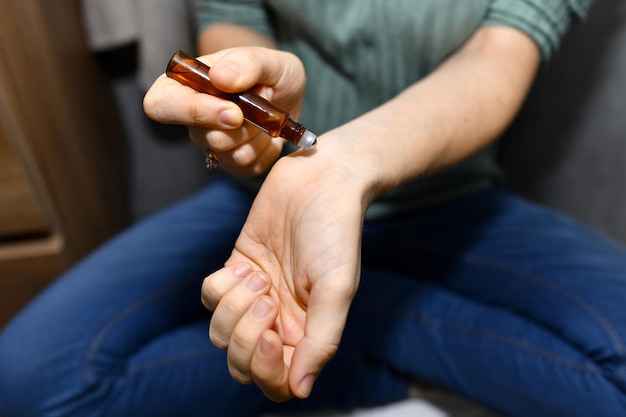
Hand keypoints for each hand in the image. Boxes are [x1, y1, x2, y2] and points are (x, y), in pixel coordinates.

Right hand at [143, 47, 307, 175]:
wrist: (290, 95)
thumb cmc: (271, 72)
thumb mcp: (266, 58)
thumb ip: (244, 62)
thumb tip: (220, 78)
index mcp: (184, 84)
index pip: (161, 105)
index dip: (194, 112)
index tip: (234, 111)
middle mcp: (191, 118)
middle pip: (206, 137)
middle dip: (245, 123)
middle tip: (265, 96)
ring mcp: (210, 143)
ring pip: (231, 154)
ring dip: (259, 133)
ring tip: (266, 112)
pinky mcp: (232, 163)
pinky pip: (248, 166)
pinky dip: (267, 149)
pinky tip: (269, 132)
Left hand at [201, 138, 371, 400]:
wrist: (321, 181)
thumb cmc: (336, 232)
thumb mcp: (336, 288)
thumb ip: (321, 341)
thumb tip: (301, 390)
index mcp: (306, 332)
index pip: (277, 382)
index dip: (265, 372)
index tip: (270, 337)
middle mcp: (279, 320)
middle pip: (241, 363)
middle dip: (244, 337)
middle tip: (266, 297)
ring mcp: (255, 296)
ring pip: (220, 333)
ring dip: (233, 308)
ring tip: (258, 278)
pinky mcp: (236, 269)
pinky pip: (211, 296)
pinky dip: (221, 285)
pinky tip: (245, 265)